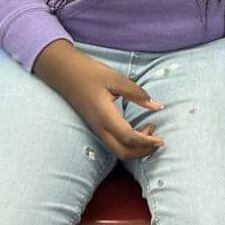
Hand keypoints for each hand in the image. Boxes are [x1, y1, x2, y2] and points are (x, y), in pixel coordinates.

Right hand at [32, 41, 163, 160]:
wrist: (63, 72)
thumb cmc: (89, 72)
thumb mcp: (115, 79)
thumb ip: (137, 93)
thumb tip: (157, 106)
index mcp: (105, 116)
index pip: (129, 138)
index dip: (147, 142)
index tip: (161, 140)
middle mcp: (99, 127)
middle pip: (123, 152)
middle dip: (143, 152)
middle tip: (158, 140)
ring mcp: (96, 129)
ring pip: (118, 150)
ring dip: (136, 147)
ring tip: (149, 130)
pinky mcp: (96, 127)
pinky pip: (114, 143)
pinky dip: (129, 142)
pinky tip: (137, 128)